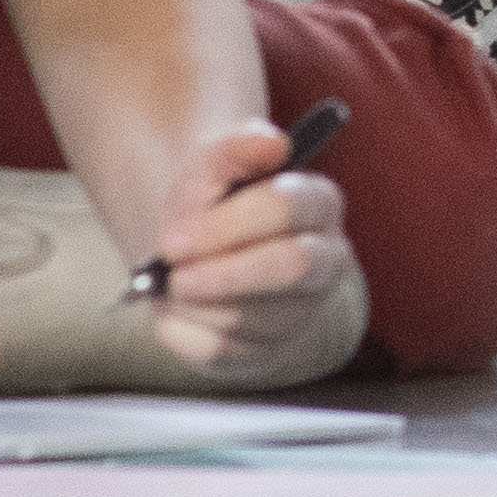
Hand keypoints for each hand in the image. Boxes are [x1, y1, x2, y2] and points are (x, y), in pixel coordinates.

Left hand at [129, 116, 356, 378]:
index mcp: (318, 204)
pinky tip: (177, 311)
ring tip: (171, 285)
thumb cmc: (211, 201)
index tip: (172, 238)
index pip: (285, 209)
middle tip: (175, 276)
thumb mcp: (212, 165)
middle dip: (223, 274)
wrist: (194, 245)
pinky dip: (185, 333)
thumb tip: (272, 142)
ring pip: (253, 318)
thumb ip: (235, 148)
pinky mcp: (270, 352)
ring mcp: (304, 311)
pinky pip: (225, 354)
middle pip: (289, 267)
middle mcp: (326, 260)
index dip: (225, 226)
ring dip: (196, 303)